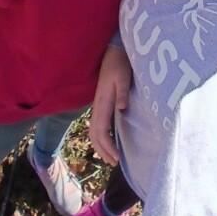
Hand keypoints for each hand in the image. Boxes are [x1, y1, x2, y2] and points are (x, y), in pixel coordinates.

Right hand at [89, 46, 131, 165]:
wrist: (113, 52)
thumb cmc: (119, 64)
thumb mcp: (123, 77)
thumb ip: (123, 92)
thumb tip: (122, 109)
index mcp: (102, 103)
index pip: (101, 131)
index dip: (108, 147)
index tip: (118, 158)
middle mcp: (97, 107)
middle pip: (94, 135)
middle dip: (103, 151)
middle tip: (115, 163)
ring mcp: (97, 105)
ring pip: (93, 131)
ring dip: (100, 146)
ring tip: (111, 157)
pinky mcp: (101, 103)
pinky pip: (97, 125)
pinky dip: (101, 137)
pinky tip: (109, 140)